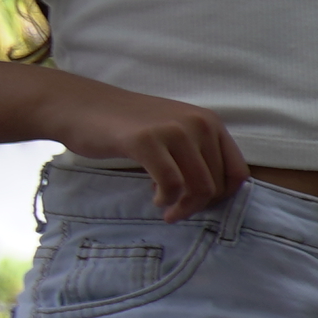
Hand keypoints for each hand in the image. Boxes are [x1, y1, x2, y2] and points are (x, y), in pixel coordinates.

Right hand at [35, 77, 247, 218]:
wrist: (80, 106)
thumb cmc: (127, 126)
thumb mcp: (174, 133)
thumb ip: (199, 154)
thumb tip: (221, 194)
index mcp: (210, 121)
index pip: (237, 172)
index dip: (223, 197)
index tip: (200, 205)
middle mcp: (199, 123)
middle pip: (217, 184)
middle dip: (199, 206)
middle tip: (176, 211)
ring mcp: (174, 130)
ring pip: (199, 187)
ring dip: (183, 207)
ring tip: (166, 209)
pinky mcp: (147, 141)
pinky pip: (171, 184)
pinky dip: (166, 199)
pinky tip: (155, 199)